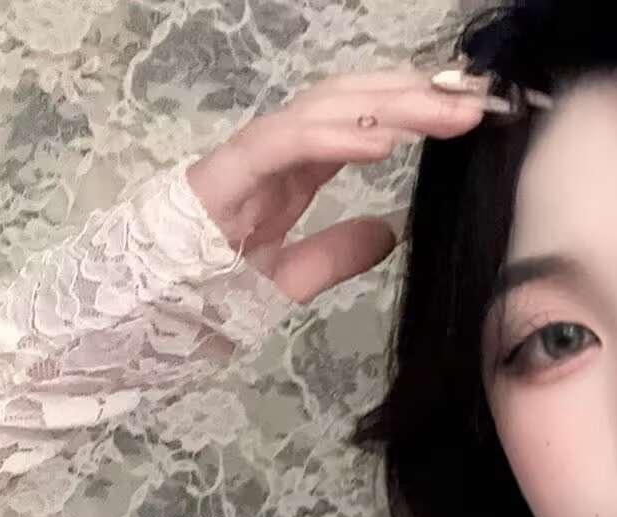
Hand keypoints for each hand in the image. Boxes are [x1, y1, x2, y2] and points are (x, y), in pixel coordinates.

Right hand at [185, 65, 499, 302]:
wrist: (140, 320)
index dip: (413, 114)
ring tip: (442, 112)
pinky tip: (378, 141)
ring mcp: (249, 159)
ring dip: (387, 106)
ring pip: (323, 109)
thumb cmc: (201, 299)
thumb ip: (335, 254)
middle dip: (414, 97)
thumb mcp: (288, 282)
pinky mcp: (224, 176)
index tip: (467, 120)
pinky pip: (283, 144)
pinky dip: (332, 137)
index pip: (360, 125)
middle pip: (351, 104)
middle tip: (476, 103)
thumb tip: (388, 233)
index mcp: (291, 172)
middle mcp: (273, 153)